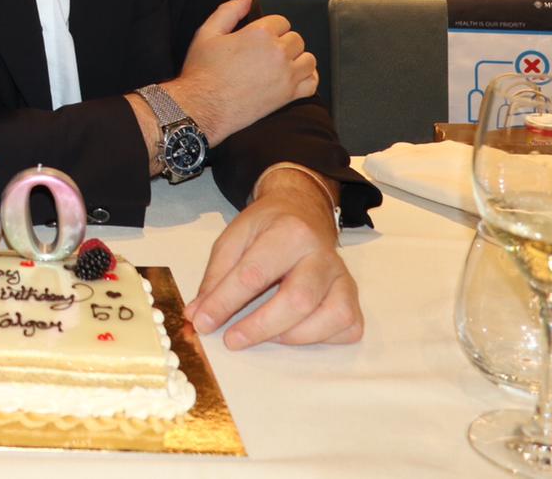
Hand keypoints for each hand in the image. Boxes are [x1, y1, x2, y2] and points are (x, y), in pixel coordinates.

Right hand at [167, 0, 317, 142]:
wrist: (202, 106)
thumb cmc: (202, 72)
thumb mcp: (207, 33)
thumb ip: (229, 11)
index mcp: (260, 33)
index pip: (281, 21)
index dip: (270, 28)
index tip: (260, 38)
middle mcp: (277, 52)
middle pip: (296, 39)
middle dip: (283, 43)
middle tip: (265, 53)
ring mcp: (286, 75)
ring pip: (308, 59)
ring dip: (297, 59)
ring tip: (280, 64)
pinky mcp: (287, 96)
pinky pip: (312, 83)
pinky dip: (308, 78)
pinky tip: (297, 77)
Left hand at [185, 172, 360, 348]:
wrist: (303, 211)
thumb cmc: (267, 227)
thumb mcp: (234, 239)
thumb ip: (215, 276)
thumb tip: (198, 315)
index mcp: (290, 232)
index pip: (255, 274)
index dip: (225, 302)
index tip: (203, 322)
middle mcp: (323, 254)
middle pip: (297, 301)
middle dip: (260, 327)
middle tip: (231, 340)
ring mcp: (343, 277)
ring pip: (329, 318)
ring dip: (289, 336)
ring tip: (262, 332)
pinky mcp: (353, 297)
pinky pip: (347, 327)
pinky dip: (321, 338)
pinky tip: (295, 330)